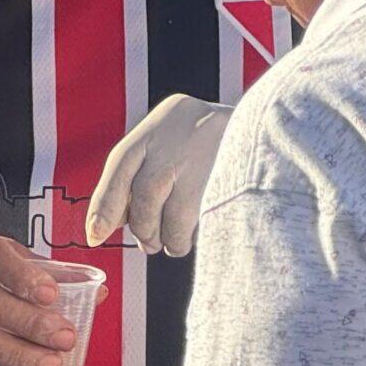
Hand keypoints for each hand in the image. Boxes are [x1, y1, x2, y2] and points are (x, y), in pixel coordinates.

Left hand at [89, 94, 232, 257]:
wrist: (269, 125)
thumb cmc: (207, 143)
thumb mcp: (168, 143)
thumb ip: (137, 176)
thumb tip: (105, 225)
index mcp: (159, 123)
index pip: (120, 163)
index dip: (104, 205)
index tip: (95, 234)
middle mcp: (183, 135)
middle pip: (146, 193)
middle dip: (142, 226)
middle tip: (146, 242)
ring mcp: (211, 156)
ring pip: (174, 212)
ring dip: (166, 236)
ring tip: (169, 242)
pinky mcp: (232, 182)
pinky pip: (201, 220)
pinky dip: (188, 236)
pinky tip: (188, 237)